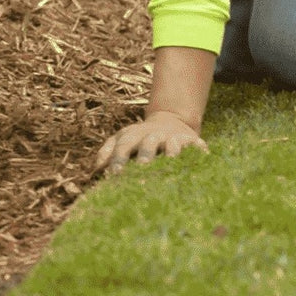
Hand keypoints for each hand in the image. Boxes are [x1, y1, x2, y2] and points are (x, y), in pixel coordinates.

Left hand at [94, 110, 208, 174]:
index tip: (113, 175)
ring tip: (170, 164)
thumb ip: (107, 152)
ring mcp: (172, 137)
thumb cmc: (140, 137)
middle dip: (144, 157)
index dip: (118, 160)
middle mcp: (152, 135)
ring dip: (170, 154)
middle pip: (146, 144)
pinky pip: (196, 147)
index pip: (123, 147)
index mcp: (132, 135)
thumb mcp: (122, 140)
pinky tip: (201, 161)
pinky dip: (198, 153)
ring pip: (171, 145)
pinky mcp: (192, 140)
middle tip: (142, 171)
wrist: (171, 120)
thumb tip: (93, 171)